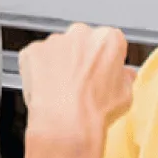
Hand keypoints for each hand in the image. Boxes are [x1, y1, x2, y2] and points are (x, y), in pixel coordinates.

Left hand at [17, 23, 135, 147]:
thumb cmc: (96, 110)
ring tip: (62, 89)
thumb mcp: (126, 94)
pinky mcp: (32, 51)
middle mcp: (81, 33)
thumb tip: (124, 74)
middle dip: (80, 57)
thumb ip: (125, 76)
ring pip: (58, 49)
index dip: (104, 60)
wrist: (66, 124)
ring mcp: (54, 41)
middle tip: (80, 82)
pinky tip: (47, 88)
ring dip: (59, 63)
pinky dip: (39, 70)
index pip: (108, 42)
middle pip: (81, 41)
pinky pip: (36, 58)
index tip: (101, 72)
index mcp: (108, 38)